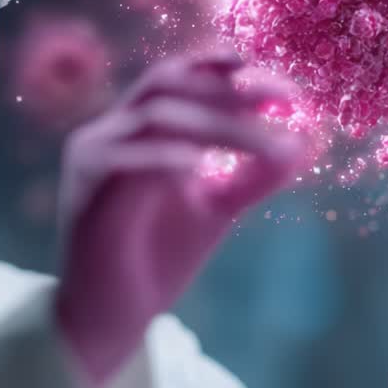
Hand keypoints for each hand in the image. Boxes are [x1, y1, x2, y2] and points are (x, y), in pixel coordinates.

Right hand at [53, 51, 306, 387]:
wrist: (112, 319)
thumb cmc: (157, 258)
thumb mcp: (216, 210)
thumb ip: (252, 178)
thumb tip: (303, 145)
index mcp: (138, 129)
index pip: (179, 76)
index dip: (226, 68)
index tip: (285, 84)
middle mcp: (111, 131)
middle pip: (168, 82)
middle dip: (229, 86)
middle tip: (284, 97)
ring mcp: (93, 157)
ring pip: (156, 116)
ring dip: (219, 124)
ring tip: (269, 144)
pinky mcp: (83, 191)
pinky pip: (120, 159)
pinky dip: (162, 155)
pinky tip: (201, 164)